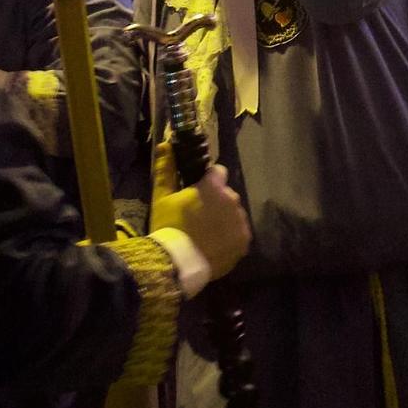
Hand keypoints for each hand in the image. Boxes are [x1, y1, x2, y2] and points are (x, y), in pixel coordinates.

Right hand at [151, 161, 250, 279]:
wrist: (177, 263)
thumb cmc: (169, 226)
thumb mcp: (162, 197)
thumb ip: (166, 169)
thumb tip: (165, 144)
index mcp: (214, 186)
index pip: (218, 173)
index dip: (208, 182)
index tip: (196, 194)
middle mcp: (232, 199)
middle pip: (227, 195)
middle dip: (216, 202)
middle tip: (198, 219)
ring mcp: (240, 220)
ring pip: (234, 214)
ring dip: (224, 219)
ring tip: (206, 235)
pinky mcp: (244, 240)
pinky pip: (239, 233)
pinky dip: (230, 237)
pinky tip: (214, 245)